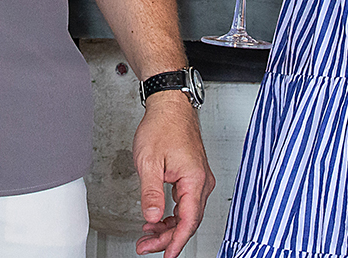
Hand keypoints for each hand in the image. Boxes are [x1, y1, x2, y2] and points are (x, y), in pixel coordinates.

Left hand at [132, 92, 213, 257]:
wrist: (169, 104)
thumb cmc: (162, 126)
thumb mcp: (149, 162)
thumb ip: (151, 193)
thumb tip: (152, 217)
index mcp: (194, 179)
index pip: (188, 221)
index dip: (176, 242)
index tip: (166, 255)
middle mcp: (201, 180)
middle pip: (188, 220)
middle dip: (166, 237)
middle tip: (145, 245)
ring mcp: (199, 178)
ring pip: (187, 213)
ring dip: (168, 227)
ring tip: (147, 234)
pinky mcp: (193, 175)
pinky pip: (185, 202)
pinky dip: (171, 214)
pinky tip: (157, 218)